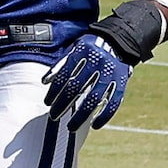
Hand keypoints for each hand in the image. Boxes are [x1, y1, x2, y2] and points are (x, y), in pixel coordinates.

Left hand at [38, 2, 167, 131]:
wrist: (120, 40)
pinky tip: (95, 125)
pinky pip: (114, 101)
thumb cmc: (91, 47)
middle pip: (76, 87)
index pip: (65, 74)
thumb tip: (45, 82)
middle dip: (63, 104)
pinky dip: (105, 115)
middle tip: (54, 116)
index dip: (55, 90)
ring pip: (94, 97)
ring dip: (81, 115)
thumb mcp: (76, 49)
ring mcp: (110, 72)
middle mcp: (96, 62)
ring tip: (71, 127)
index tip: (47, 103)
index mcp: (83, 52)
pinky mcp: (122, 81)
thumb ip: (61, 64)